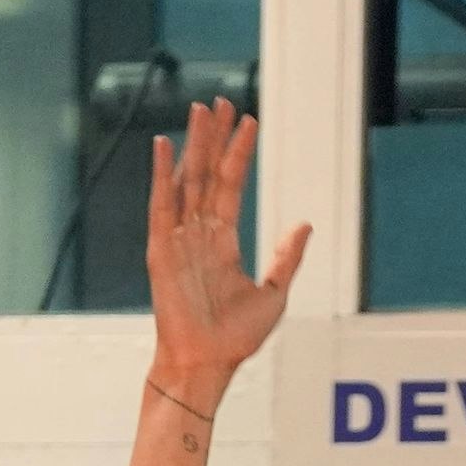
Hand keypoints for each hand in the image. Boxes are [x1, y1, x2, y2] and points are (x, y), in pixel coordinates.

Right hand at [145, 98, 309, 405]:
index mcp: (223, 241)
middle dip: (214, 137)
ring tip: (200, 110)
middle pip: (206, 173)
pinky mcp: (161, 249)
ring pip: (186, 180)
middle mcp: (199, 233)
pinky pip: (161, 205)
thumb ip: (287, 257)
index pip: (231, 185)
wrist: (207, 364)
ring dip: (193, 144)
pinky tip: (166, 145)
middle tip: (221, 101)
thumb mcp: (274, 292)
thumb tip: (305, 224)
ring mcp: (178, 239)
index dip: (239, 153)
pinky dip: (163, 174)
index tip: (248, 122)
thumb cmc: (236, 338)